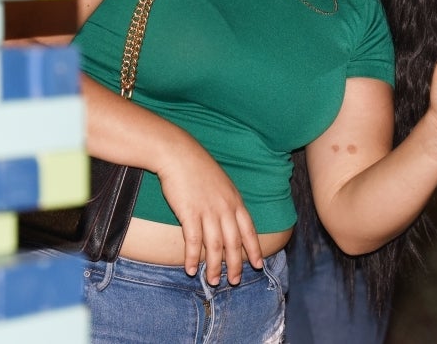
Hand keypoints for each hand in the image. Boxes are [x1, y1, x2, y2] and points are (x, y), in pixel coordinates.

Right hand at [158, 143, 263, 285]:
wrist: (178, 154)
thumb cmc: (198, 168)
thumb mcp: (222, 183)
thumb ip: (228, 201)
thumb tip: (231, 218)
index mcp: (235, 201)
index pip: (249, 230)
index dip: (254, 249)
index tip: (258, 265)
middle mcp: (224, 208)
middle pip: (233, 243)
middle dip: (235, 265)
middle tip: (234, 281)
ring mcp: (207, 211)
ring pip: (215, 246)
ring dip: (214, 266)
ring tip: (213, 281)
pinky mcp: (189, 213)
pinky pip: (193, 241)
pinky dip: (192, 257)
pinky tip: (190, 269)